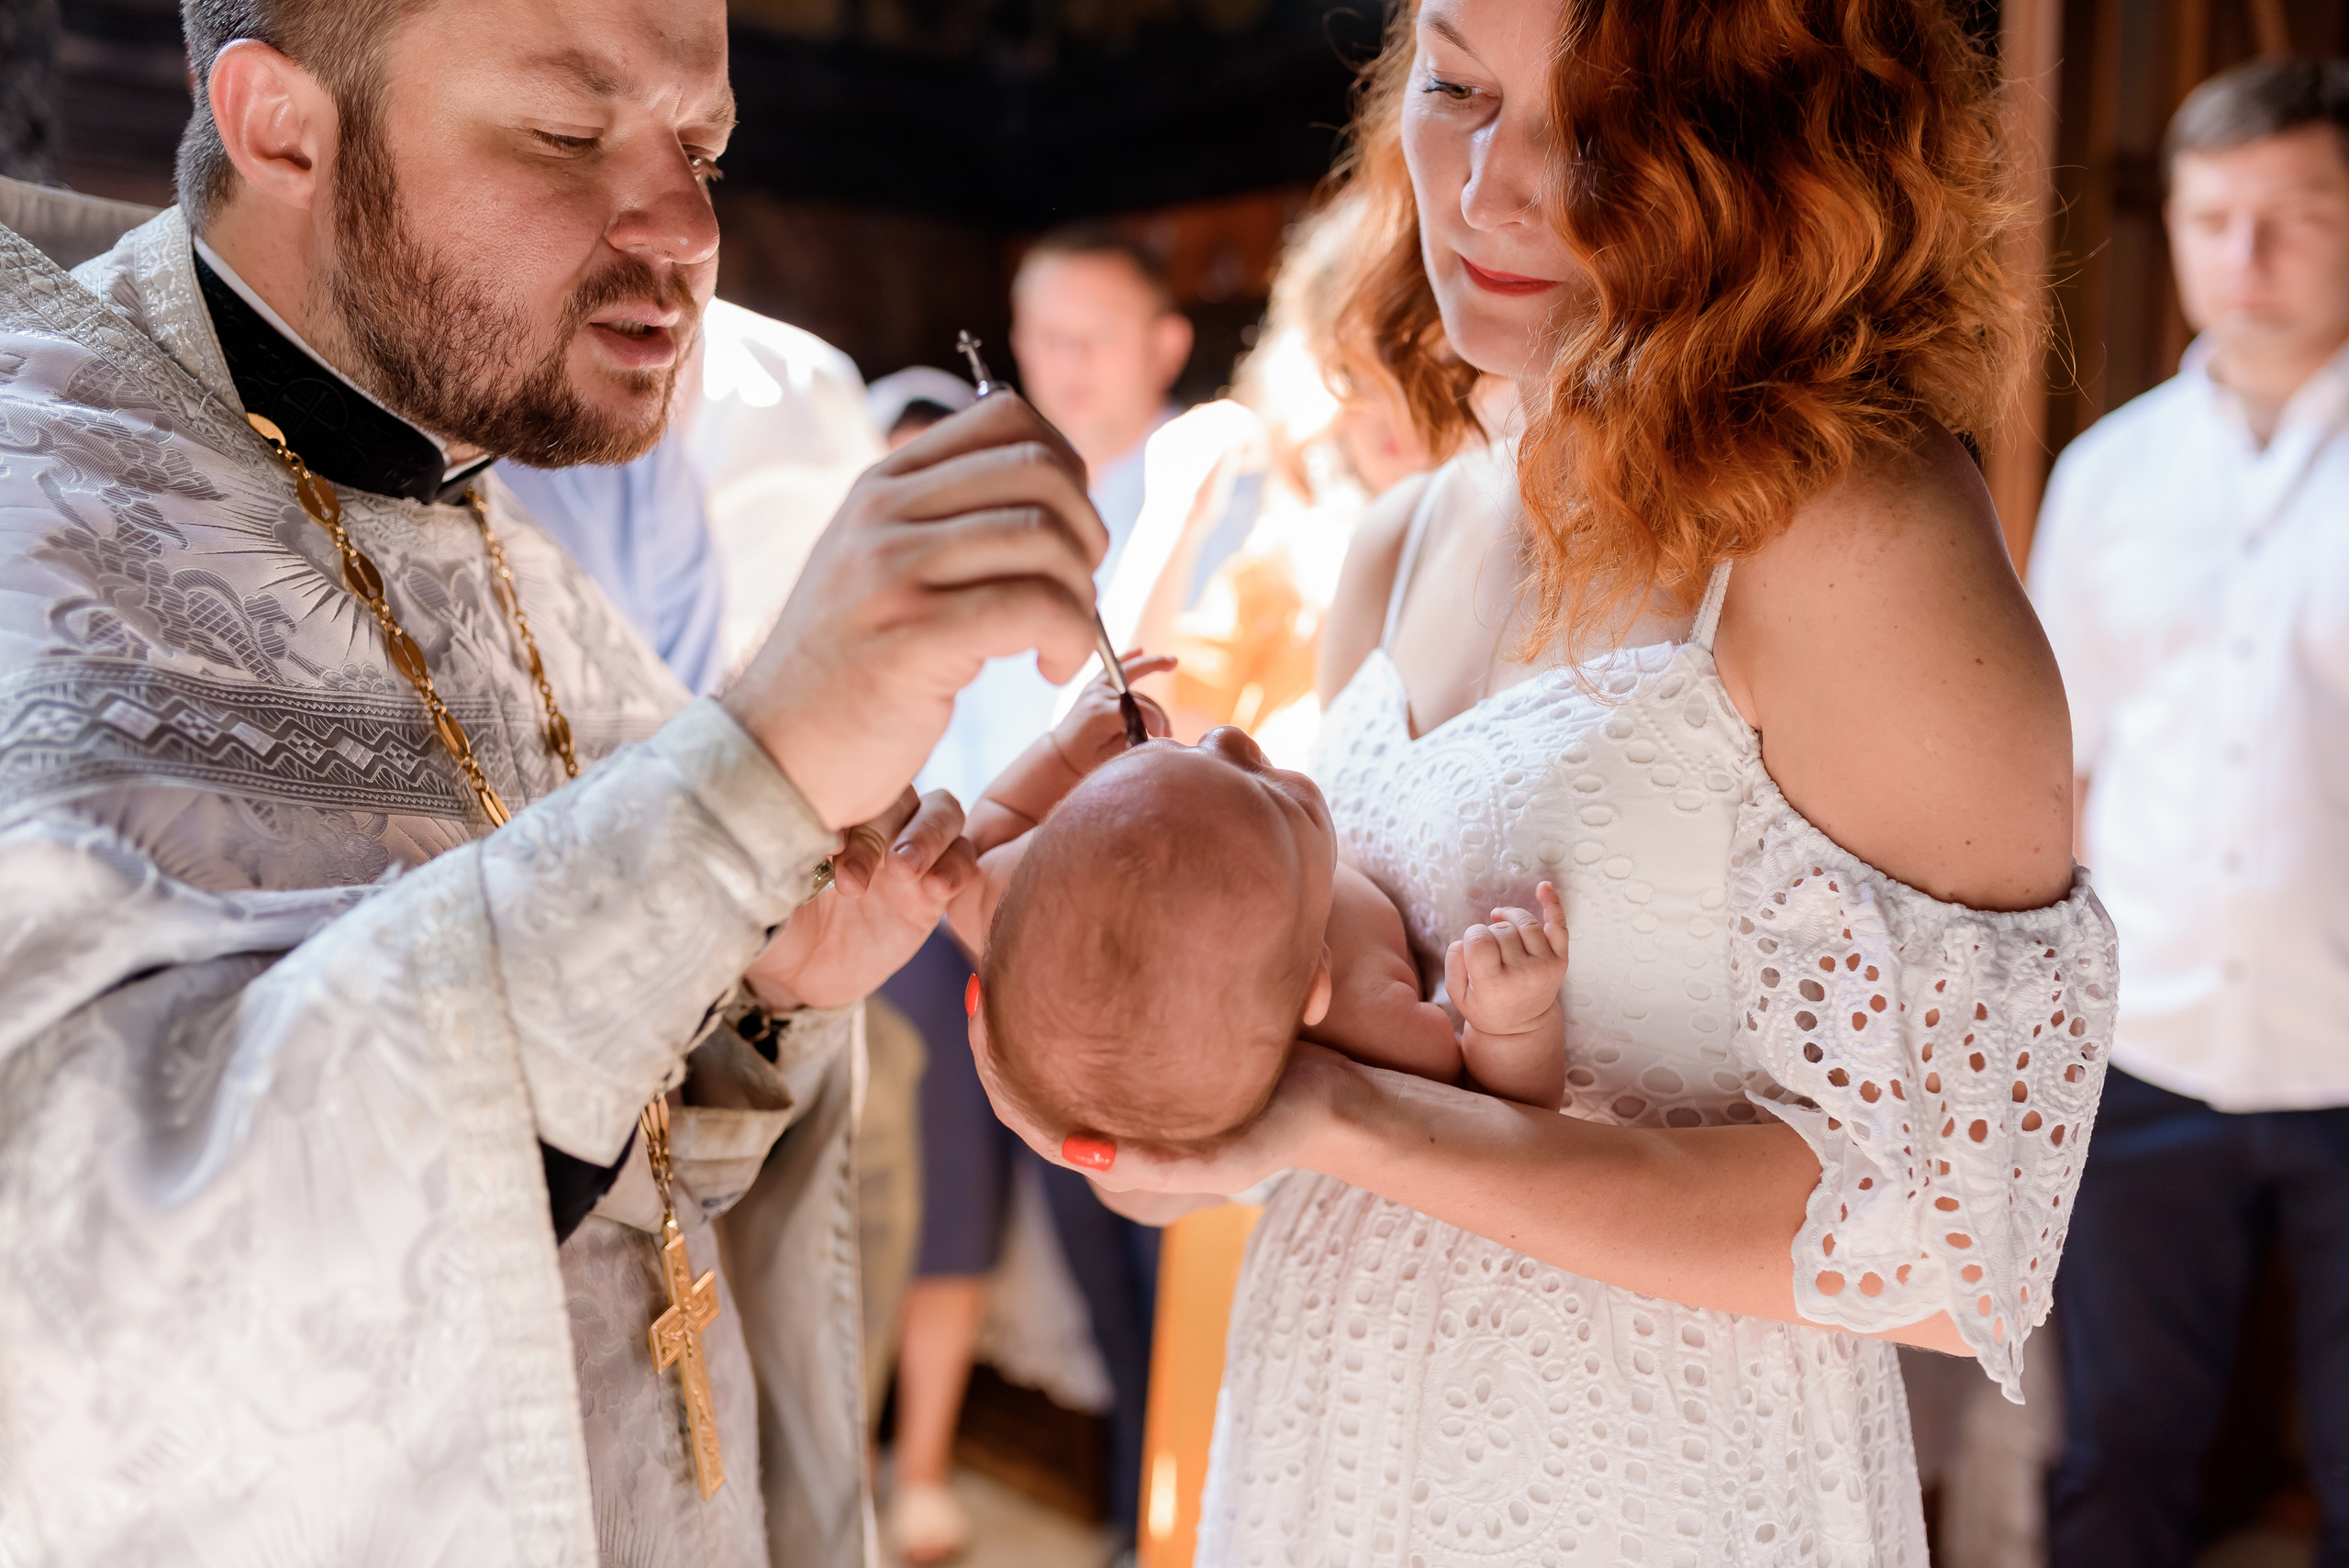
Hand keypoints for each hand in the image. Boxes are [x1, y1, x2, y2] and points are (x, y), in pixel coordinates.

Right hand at [722, 394, 1108, 829]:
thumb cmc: (849, 672)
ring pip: (1045, 538)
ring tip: (1062, 641)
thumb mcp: (881, 568)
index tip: (1068, 532)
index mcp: (882, 484)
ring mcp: (892, 569)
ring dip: (1081, 597)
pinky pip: (1034, 607)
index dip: (1066, 468)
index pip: (1005, 416)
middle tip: (1076, 592)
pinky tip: (1053, 668)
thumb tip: (1053, 493)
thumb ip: (943, 521)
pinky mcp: (913, 635)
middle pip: (1039, 470)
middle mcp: (884, 512)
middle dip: (1086, 532)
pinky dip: (1070, 639)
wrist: (776, 752)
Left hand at [745, 788, 976, 1008]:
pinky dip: (956, 867)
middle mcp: (873, 821)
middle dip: (881, 830)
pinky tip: (935, 890)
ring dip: (928, 835)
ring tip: (903, 873)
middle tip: (852, 881)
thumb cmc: (771, 926)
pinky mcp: (931, 891)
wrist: (795, 978)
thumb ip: (768, 862)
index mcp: (831, 809)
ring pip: (943, 811)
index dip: (849, 804)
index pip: (852, 779)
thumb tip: (774, 835)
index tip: (826, 847)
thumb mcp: (757, 895)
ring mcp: (907, 852)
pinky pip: (963, 860)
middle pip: (901, 791)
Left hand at [971, 1005, 1355, 1195]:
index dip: (994, 1070)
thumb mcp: (1227, 1160)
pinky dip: (1065, 1013)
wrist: (1343, 1106)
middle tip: (982, 977)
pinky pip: (1092, 1046)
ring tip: (1006, 967)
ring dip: (1027, 1022)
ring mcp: (1134, 1106)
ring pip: (1056, 1066)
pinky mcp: (1153, 1075)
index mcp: (1119, 1170)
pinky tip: (1058, 969)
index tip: (980, 1010)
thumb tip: (1076, 1151)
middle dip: (998, 1038)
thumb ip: (1158, 1168)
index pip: (1029, 1121)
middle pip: (1031, 1091)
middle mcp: (1116, 1140)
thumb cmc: (1286, 1131)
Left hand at [1049, 650, 1175, 774]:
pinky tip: (1140, 650)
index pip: (1137, 709)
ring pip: (1133, 677)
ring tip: (1167, 701)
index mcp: (1100, 713)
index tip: (1162, 737)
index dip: (1154, 721)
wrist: (1063, 752)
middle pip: (1139, 696)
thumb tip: (1154, 728)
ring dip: (1153, 686)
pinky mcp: (1097, 683)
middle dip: (1158, 714)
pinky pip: (1115, 665)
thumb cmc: (1086, 758)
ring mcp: (1097, 685)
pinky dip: (1129, 657)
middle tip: (1167, 732)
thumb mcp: (1111, 755)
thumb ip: (1133, 739)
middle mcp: (1098, 694)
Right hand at [1444, 881, 1568, 1036]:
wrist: (1521, 1027)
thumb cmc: (1485, 1007)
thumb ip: (1454, 961)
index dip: (1471, 937)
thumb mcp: (1457, 994)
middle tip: (1489, 953)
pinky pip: (1558, 925)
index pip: (1479, 939)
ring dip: (1508, 919)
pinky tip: (1544, 887)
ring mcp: (1545, 965)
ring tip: (1500, 924)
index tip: (1472, 949)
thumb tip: (1470, 937)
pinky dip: (1552, 903)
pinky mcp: (1560, 959)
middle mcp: (1524, 974)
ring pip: (1524, 922)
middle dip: (1489, 933)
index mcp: (1495, 985)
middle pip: (1500, 929)